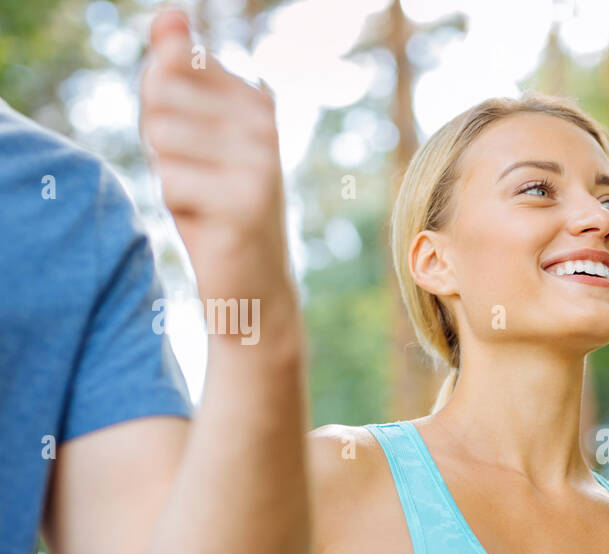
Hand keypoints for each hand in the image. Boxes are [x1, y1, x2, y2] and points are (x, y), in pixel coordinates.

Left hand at [139, 9, 298, 339]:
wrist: (255, 289)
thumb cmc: (217, 210)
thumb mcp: (191, 137)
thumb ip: (176, 74)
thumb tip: (168, 15)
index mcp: (257, 103)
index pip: (168, 71)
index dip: (161, 116)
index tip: (199, 156)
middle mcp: (266, 126)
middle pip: (160, 101)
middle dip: (160, 146)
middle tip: (196, 183)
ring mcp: (261, 162)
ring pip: (162, 140)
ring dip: (169, 178)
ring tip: (204, 202)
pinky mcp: (247, 202)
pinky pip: (171, 182)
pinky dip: (178, 209)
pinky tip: (211, 225)